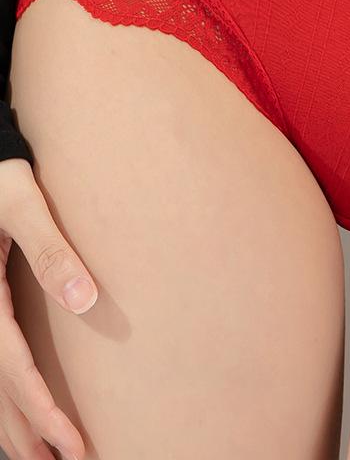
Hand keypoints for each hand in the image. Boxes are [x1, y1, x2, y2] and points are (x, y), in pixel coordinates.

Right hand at [0, 158, 96, 459]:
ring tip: (43, 458)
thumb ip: (50, 247)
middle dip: (29, 432)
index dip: (42, 411)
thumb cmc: (0, 173)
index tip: (72, 444)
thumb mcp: (22, 201)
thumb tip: (86, 299)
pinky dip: (4, 398)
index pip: (12, 369)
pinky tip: (20, 415)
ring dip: (13, 425)